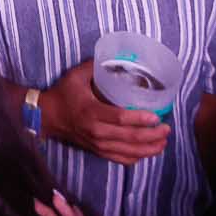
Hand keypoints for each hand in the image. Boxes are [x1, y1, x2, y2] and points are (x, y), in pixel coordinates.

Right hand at [39, 59, 170, 164]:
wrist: (48, 117)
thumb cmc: (63, 95)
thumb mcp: (75, 76)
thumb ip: (94, 66)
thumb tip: (114, 56)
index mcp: (91, 112)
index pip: (120, 118)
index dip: (140, 119)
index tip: (157, 117)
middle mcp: (96, 132)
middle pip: (130, 138)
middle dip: (152, 135)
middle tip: (167, 128)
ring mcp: (98, 144)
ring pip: (129, 152)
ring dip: (149, 148)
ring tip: (163, 141)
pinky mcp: (98, 151)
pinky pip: (121, 159)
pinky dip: (137, 157)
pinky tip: (148, 151)